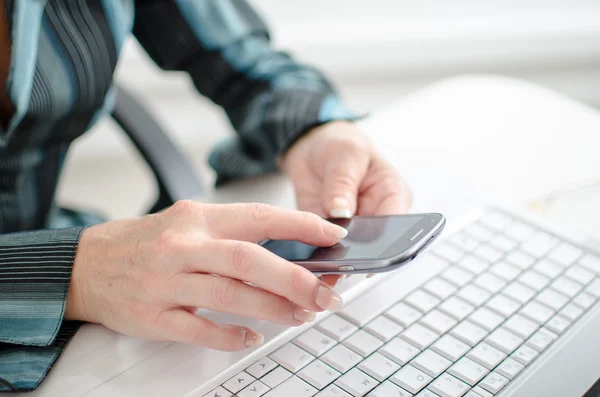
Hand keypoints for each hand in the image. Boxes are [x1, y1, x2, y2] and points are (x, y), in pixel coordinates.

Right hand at [65, 201, 346, 350]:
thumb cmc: (146, 242)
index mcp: (197, 218)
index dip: (301, 225)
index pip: (258, 217)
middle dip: (294, 279)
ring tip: (300, 315)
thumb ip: (232, 234)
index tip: (332, 236)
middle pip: (249, 259)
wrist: (86, 264)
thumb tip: (287, 250)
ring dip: (272, 308)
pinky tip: (252, 337)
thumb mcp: (188, 222)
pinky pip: (199, 329)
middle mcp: (183, 246)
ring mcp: (166, 282)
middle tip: (325, 294)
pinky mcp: (152, 316)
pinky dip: (230, 335)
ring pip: (229, 295)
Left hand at [280, 121, 412, 283]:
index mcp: (392, 195)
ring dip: (335, 260)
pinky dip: (317, 257)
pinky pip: (324, 252)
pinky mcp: (328, 234)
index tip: (367, 253)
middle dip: (357, 257)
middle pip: (374, 247)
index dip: (386, 244)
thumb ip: (343, 183)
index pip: (398, 227)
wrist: (311, 148)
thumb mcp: (345, 154)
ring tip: (321, 264)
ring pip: (349, 255)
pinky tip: (308, 261)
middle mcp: (376, 217)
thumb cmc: (339, 144)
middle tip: (340, 262)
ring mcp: (353, 229)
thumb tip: (341, 211)